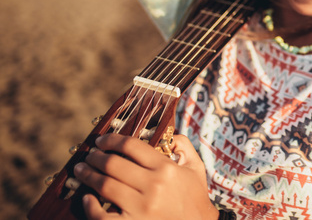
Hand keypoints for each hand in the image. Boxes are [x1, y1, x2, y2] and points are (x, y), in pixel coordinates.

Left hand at [74, 133, 217, 219]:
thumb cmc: (195, 197)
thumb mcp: (196, 168)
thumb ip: (184, 146)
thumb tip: (167, 134)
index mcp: (166, 168)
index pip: (132, 146)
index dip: (112, 140)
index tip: (102, 140)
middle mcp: (153, 186)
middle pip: (113, 164)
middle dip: (96, 157)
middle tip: (89, 155)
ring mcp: (141, 208)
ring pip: (105, 186)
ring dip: (88, 175)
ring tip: (81, 170)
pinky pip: (102, 215)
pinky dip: (90, 206)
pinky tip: (87, 198)